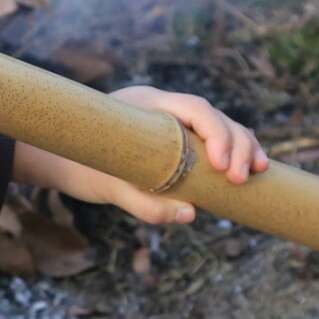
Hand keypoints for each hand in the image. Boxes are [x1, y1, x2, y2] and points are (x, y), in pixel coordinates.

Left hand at [13, 87, 267, 223]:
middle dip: (237, 144)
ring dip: (243, 147)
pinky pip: (211, 141)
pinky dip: (232, 154)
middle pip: (214, 116)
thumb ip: (146, 203)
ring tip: (258, 173)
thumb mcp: (108, 188)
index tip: (224, 164)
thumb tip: (192, 214)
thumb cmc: (80, 168)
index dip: (217, 133)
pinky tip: (250, 171)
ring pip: (219, 126)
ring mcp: (172, 121)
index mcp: (146, 104)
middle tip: (243, 178)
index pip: (195, 108)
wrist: (60, 159)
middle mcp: (164, 107)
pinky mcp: (177, 140)